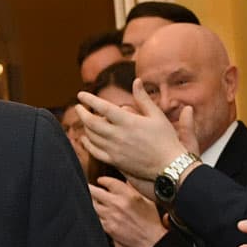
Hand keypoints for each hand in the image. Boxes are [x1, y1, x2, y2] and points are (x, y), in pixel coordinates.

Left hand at [74, 90, 197, 182]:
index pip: (102, 107)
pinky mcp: (115, 161)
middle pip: (91, 122)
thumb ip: (143, 98)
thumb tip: (136, 81)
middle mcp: (118, 135)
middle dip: (81, 113)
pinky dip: (87, 144)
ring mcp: (115, 149)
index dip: (89, 100)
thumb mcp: (156, 115)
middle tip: (78, 107)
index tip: (81, 95)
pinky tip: (85, 139)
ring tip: (84, 120)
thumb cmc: (166, 139)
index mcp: (128, 121)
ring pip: (91, 136)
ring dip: (85, 127)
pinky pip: (95, 152)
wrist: (169, 165)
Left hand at [89, 177, 167, 246]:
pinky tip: (94, 212)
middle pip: (95, 191)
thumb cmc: (150, 221)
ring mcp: (111, 216)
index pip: (109, 182)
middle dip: (89, 187)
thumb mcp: (147, 201)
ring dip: (90, 201)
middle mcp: (117, 204)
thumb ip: (134, 189)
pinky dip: (93, 214)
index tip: (100, 181)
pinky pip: (95, 218)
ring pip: (92, 204)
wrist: (150, 240)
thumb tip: (127, 181)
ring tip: (89, 198)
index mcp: (128, 195)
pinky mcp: (107, 227)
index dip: (102, 180)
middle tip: (87, 186)